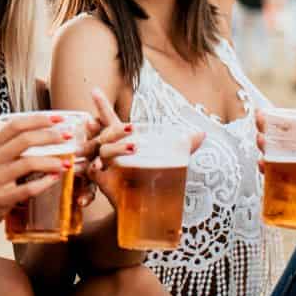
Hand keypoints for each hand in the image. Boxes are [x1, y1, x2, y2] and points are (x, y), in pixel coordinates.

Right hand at [0, 112, 74, 233]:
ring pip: (28, 163)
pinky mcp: (1, 198)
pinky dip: (44, 183)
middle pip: (24, 140)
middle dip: (50, 136)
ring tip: (66, 162)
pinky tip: (55, 179)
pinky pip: (27, 189)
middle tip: (67, 138)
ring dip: (51, 161)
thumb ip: (9, 145)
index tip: (58, 119)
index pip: (16, 125)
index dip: (39, 119)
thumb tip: (40, 130)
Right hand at [85, 87, 204, 205]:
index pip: (110, 119)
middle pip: (108, 133)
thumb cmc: (151, 177)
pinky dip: (94, 172)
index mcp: (123, 140)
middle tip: (132, 128)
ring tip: (134, 147)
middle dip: (117, 129)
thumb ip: (184, 145)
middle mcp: (112, 150)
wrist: (144, 206)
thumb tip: (202, 133)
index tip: (94, 90)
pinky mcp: (104, 183)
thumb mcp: (168, 159)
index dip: (102, 105)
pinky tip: (98, 170)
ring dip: (115, 148)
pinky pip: (93, 175)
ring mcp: (107, 166)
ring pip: (103, 151)